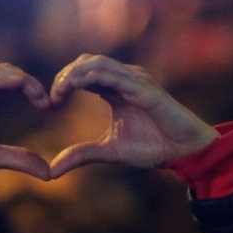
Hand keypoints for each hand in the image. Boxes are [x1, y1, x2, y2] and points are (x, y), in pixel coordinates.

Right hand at [0, 64, 52, 182]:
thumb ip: (16, 159)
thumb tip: (49, 172)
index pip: (10, 80)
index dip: (32, 87)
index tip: (49, 106)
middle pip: (4, 71)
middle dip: (28, 81)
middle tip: (47, 98)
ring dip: (15, 79)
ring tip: (36, 91)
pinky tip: (12, 85)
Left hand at [46, 54, 220, 178]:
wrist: (183, 150)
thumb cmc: (152, 147)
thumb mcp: (109, 151)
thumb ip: (81, 155)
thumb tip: (52, 170)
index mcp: (115, 89)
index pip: (83, 73)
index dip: (63, 83)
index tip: (50, 103)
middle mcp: (125, 79)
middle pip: (87, 62)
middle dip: (65, 74)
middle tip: (52, 95)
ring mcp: (136, 80)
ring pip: (99, 63)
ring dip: (76, 72)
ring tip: (60, 88)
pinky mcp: (145, 88)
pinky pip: (116, 76)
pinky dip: (95, 76)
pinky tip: (78, 84)